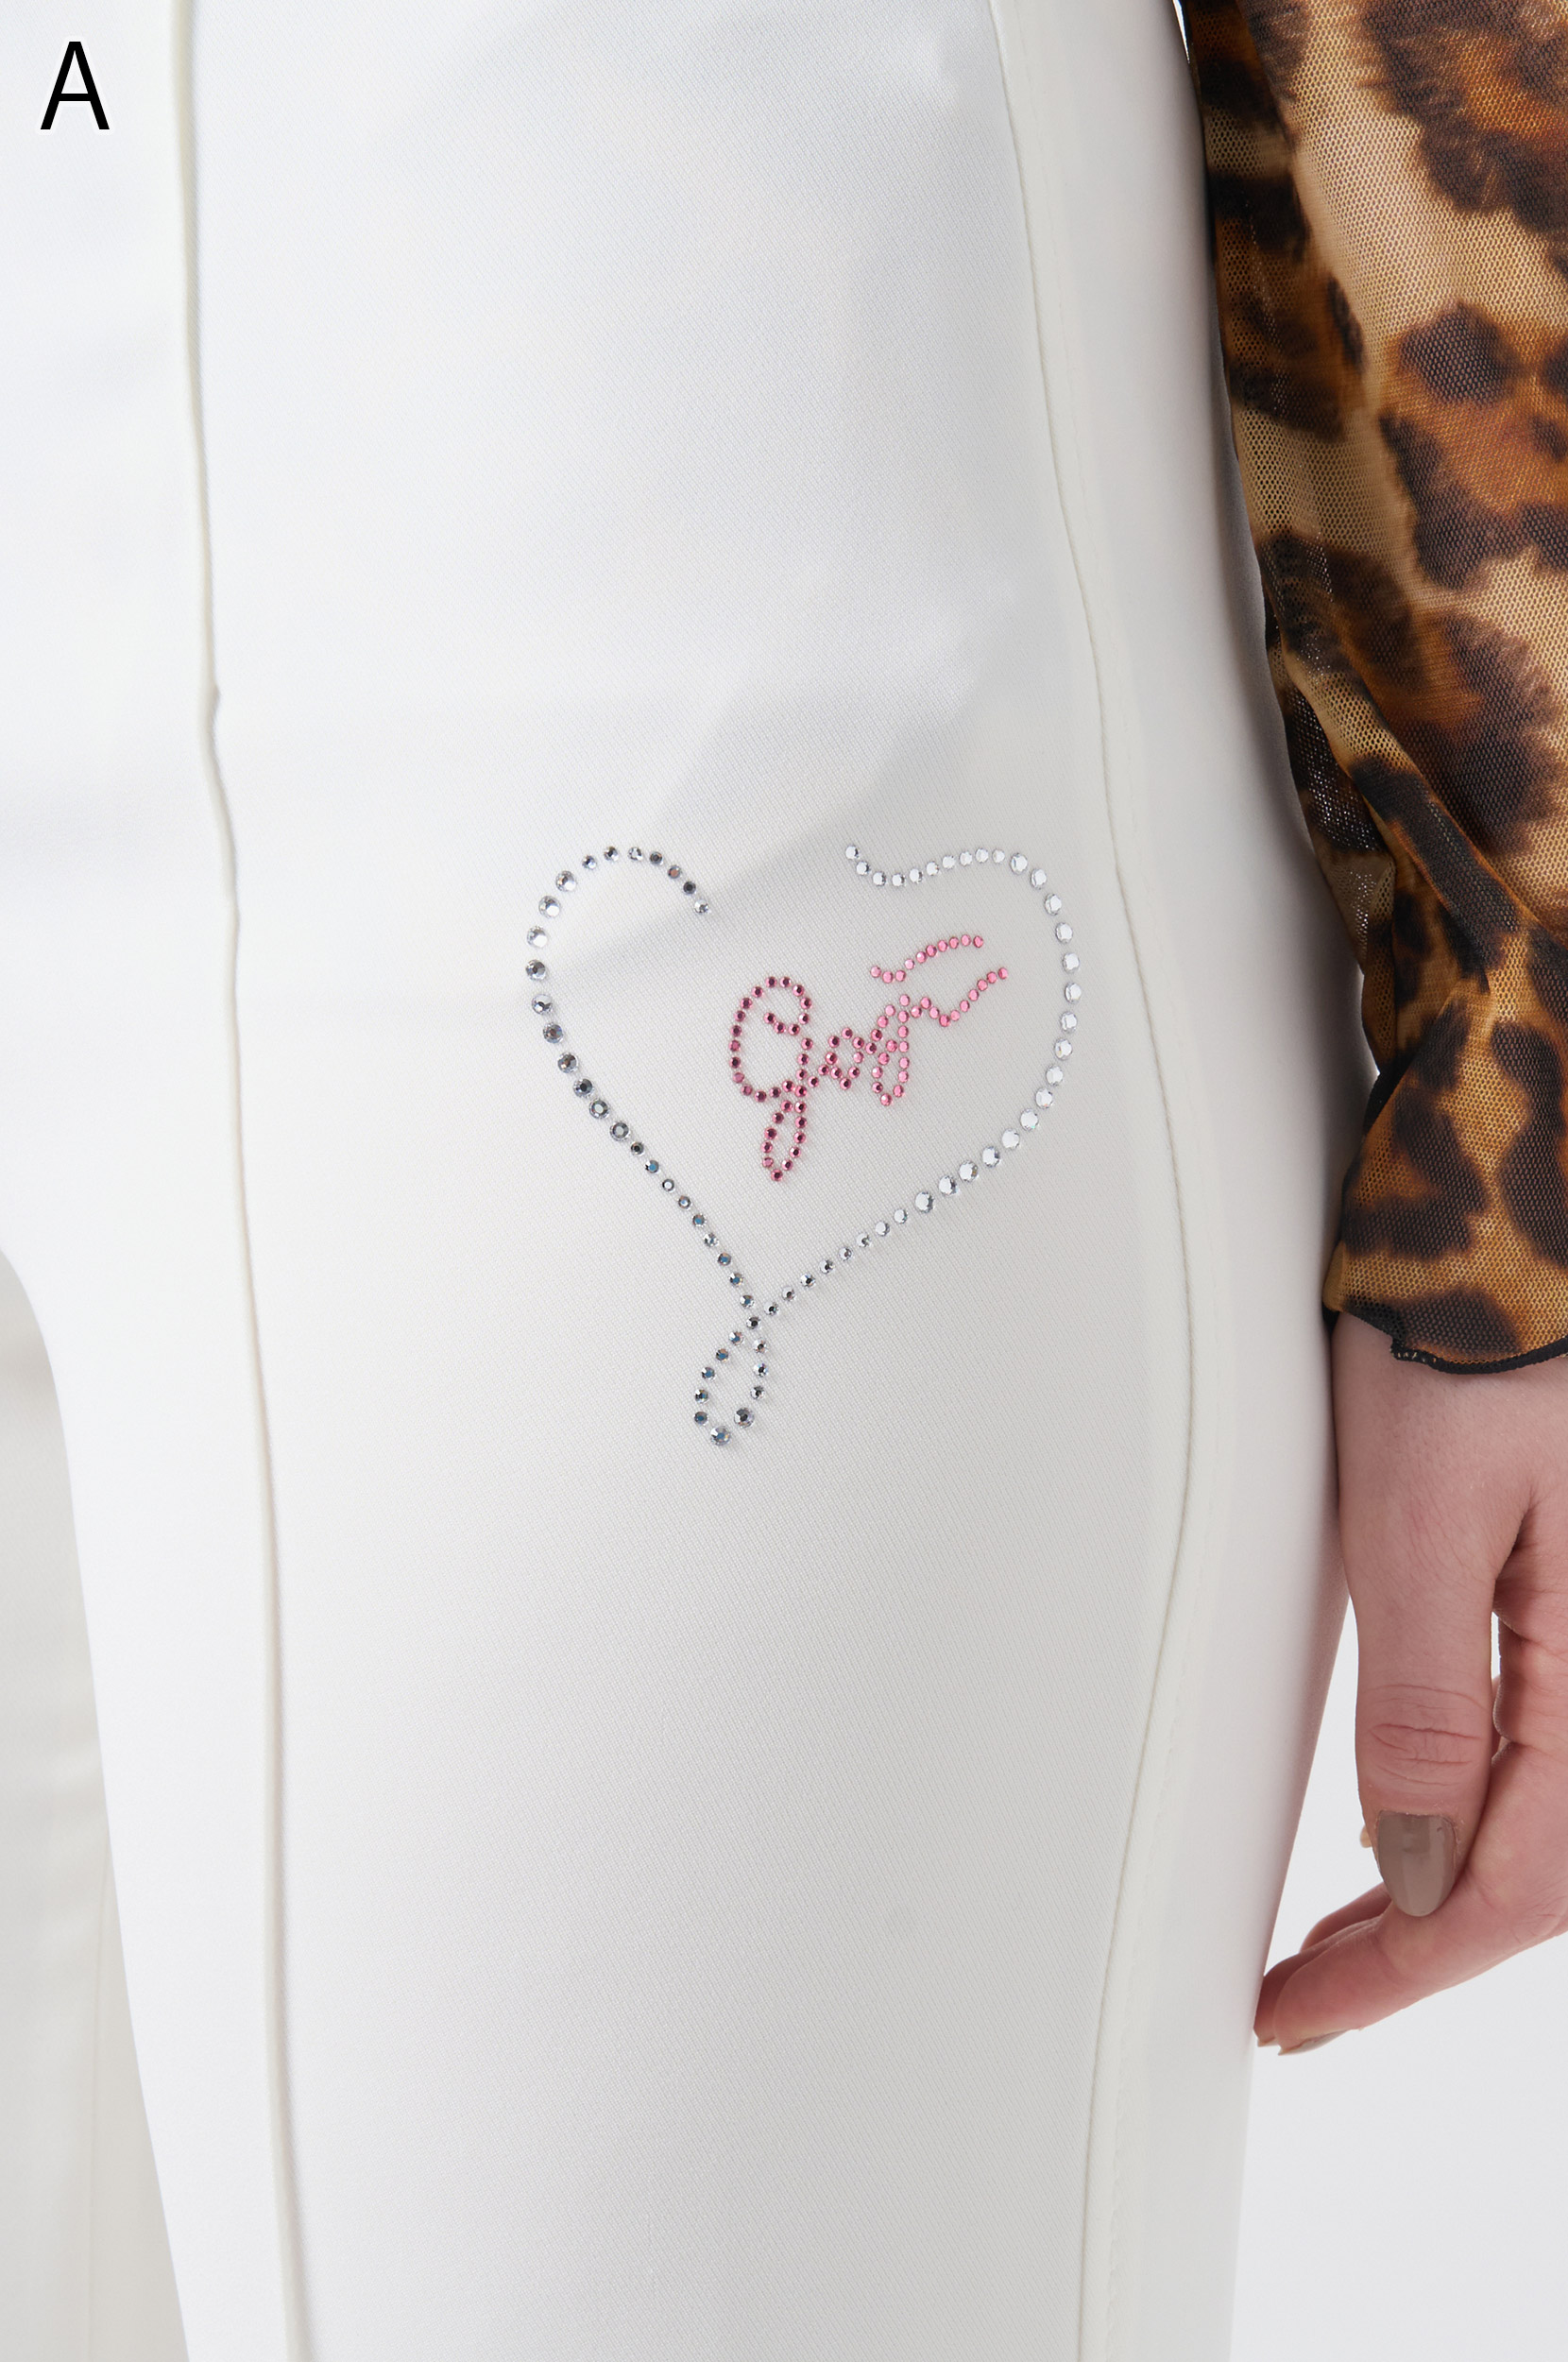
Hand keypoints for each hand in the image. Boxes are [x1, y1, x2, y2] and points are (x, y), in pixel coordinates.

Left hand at [1255, 1309, 1567, 2052]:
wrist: (1510, 1202)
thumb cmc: (1470, 1323)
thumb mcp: (1419, 1511)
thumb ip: (1428, 1701)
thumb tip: (1417, 1870)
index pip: (1515, 1883)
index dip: (1403, 1971)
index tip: (1300, 2012)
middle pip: (1543, 1869)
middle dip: (1418, 1951)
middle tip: (1299, 1997)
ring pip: (1548, 1815)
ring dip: (1444, 1890)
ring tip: (1338, 1938)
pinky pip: (1547, 1743)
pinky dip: (1476, 1808)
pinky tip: (1413, 1828)